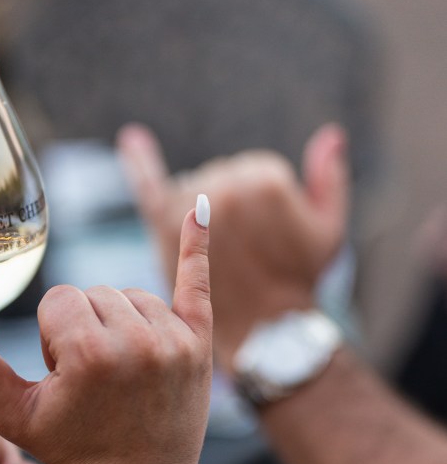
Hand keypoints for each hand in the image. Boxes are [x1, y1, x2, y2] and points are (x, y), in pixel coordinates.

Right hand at [0, 208, 212, 463]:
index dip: (54, 339)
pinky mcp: (201, 345)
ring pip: (131, 294)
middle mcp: (138, 340)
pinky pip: (196, 282)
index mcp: (90, 352)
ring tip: (121, 375)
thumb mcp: (15, 414)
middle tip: (95, 383)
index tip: (66, 378)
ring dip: (119, 323)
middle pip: (94, 293)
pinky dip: (196, 246)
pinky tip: (199, 206)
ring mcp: (175, 341)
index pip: (59, 301)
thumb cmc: (68, 453)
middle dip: (85, 329)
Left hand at [117, 122, 348, 372]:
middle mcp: (227, 187)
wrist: (265, 329)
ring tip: (220, 251)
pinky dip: (140, 163)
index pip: (252, 170)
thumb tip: (330, 134)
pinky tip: (132, 139)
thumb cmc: (299, 280)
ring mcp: (193, 205)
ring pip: (191, 188)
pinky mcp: (165, 226)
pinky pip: (150, 187)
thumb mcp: (329, 230)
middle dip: (229, 209)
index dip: (260, 205)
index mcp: (267, 179)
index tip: (265, 236)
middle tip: (243, 250)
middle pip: (218, 177)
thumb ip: (330, 179)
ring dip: (200, 213)